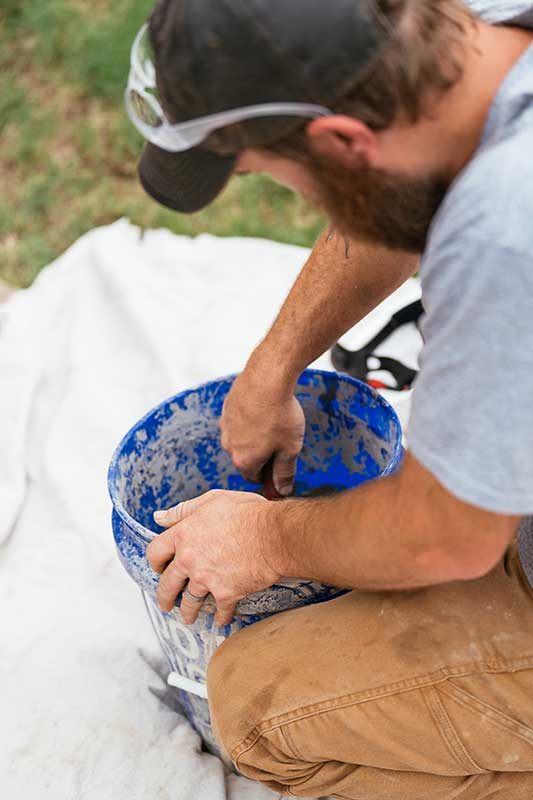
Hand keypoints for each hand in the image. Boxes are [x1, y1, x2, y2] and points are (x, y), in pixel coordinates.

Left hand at [147, 490, 283, 624]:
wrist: (274, 535)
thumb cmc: (247, 512)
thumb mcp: (212, 500)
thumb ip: (183, 510)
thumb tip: (159, 517)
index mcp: (183, 534)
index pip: (155, 552)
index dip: (155, 561)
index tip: (159, 568)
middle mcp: (189, 559)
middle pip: (167, 584)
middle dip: (165, 597)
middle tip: (166, 603)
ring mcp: (206, 579)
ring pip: (190, 602)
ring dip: (188, 612)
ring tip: (189, 618)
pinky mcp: (225, 593)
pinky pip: (219, 610)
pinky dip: (220, 616)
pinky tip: (221, 619)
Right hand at [220, 363, 304, 495]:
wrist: (267, 378)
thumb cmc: (280, 415)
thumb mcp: (290, 449)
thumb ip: (284, 472)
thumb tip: (282, 490)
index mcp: (243, 460)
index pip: (255, 477)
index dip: (270, 474)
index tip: (281, 466)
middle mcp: (228, 445)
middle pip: (246, 457)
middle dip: (262, 454)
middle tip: (282, 441)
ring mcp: (226, 425)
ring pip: (241, 438)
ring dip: (254, 436)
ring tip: (274, 422)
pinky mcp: (227, 407)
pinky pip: (238, 420)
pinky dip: (249, 419)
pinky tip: (265, 410)